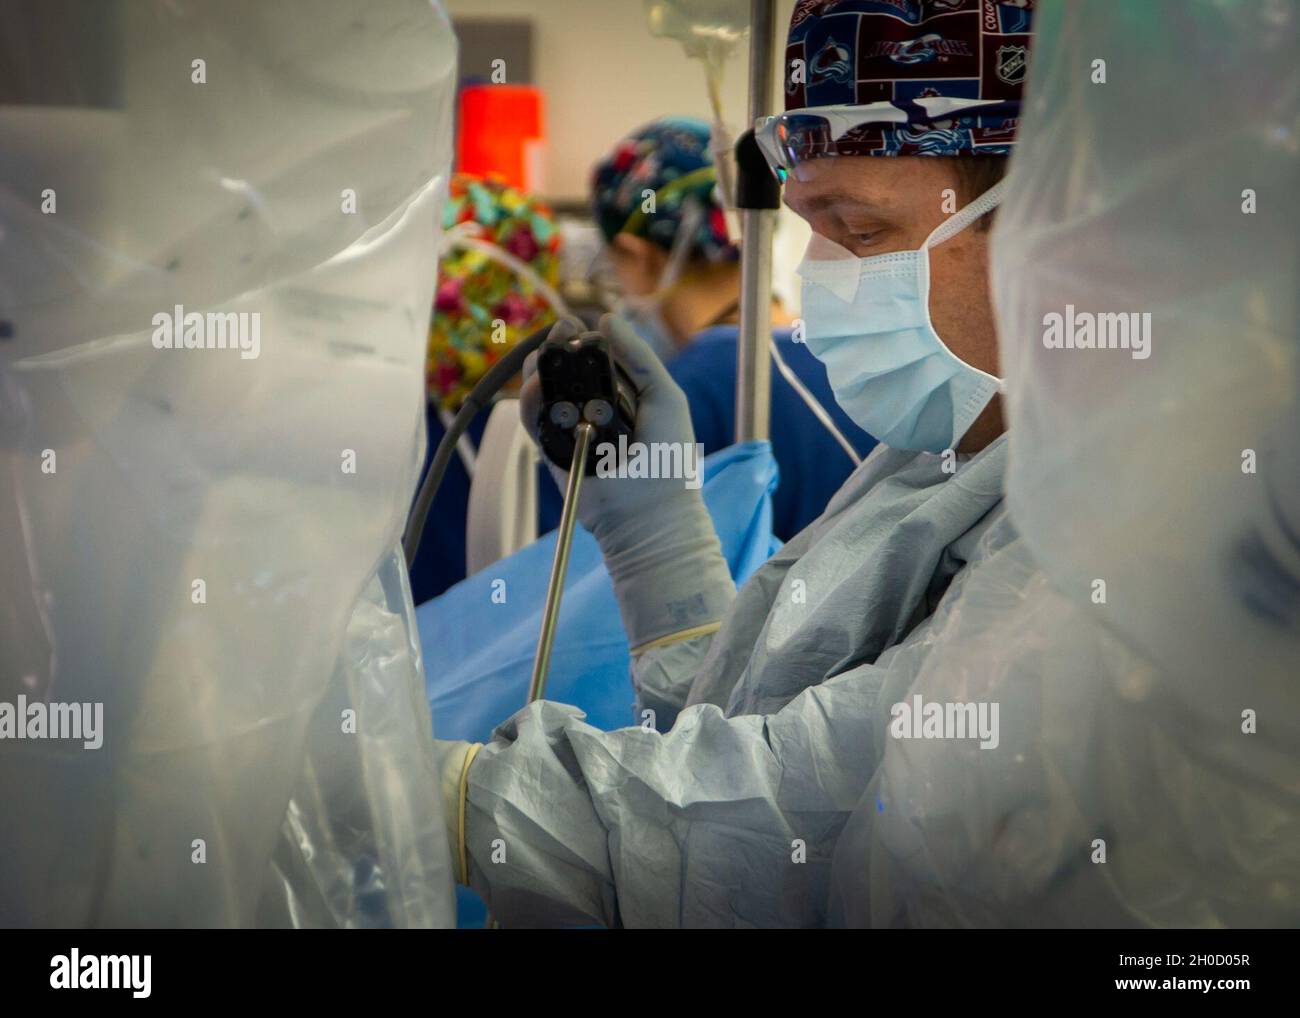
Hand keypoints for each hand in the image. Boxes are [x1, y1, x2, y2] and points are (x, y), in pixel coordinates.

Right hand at [518, 314, 733, 649]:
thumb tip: (607, 318)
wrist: (651, 510)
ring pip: (542, 392)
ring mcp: (570, 431)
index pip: (592, 360)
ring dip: (539, 369)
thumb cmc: (668, 456)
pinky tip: (537, 385)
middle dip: (555, 348)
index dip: (579, 340)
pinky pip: (534, 422)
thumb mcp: (664, 396)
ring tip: (545, 356)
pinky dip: (530, 401)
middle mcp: (592, 411)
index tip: (574, 325)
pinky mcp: (551, 452)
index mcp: (620, 396)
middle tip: (558, 332)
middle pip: (562, 371)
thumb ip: (639, 357)